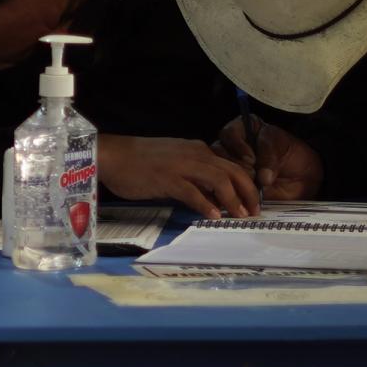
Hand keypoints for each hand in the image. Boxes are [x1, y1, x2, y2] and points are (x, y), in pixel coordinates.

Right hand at [98, 134, 259, 219]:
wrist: (113, 155)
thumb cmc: (139, 161)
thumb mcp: (174, 163)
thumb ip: (193, 175)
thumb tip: (210, 196)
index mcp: (197, 150)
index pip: (231, 166)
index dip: (246, 185)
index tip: (251, 202)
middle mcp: (195, 154)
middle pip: (233, 172)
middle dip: (248, 193)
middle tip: (254, 212)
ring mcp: (182, 166)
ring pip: (219, 180)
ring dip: (234, 200)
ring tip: (240, 215)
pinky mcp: (168, 179)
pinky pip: (194, 192)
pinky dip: (207, 205)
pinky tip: (214, 216)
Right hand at [212, 116, 325, 202]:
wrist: (303, 176)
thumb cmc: (293, 155)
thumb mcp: (281, 146)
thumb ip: (269, 156)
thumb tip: (262, 178)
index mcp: (243, 129)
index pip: (229, 133)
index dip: (237, 145)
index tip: (252, 159)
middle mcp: (231, 147)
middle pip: (218, 152)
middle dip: (236, 164)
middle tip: (253, 173)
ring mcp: (229, 166)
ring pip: (218, 170)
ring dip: (234, 178)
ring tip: (253, 184)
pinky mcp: (230, 185)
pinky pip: (224, 188)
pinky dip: (234, 191)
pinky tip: (246, 193)